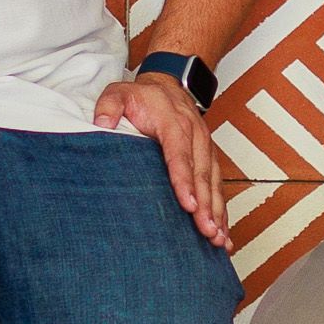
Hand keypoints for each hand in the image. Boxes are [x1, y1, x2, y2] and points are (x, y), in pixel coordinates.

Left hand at [94, 70, 229, 246]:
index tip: (188, 204)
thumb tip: (101, 123)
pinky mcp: (209, 157)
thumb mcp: (120, 93)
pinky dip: (222, 208)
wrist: (168, 85)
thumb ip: (109, 106)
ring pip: (214, 182)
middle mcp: (195, 135)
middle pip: (202, 173)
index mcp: (174, 122)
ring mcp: (205, 147)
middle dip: (206, 205)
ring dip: (218, 210)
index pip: (180, 153)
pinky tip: (222, 231)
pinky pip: (217, 184)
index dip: (184, 180)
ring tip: (217, 238)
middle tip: (207, 231)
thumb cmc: (144, 96)